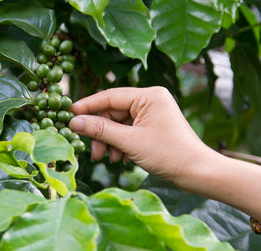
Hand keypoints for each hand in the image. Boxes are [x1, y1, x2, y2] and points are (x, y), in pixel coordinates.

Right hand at [69, 87, 208, 182]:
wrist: (198, 173)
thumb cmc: (169, 154)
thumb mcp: (130, 142)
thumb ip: (100, 130)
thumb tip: (74, 122)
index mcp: (149, 96)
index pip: (110, 97)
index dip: (88, 106)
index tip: (69, 114)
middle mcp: (150, 100)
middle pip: (113, 112)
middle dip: (101, 132)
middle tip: (92, 150)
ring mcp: (152, 113)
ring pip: (119, 123)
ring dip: (110, 141)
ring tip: (109, 159)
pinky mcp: (152, 126)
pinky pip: (128, 130)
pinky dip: (121, 144)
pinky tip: (122, 159)